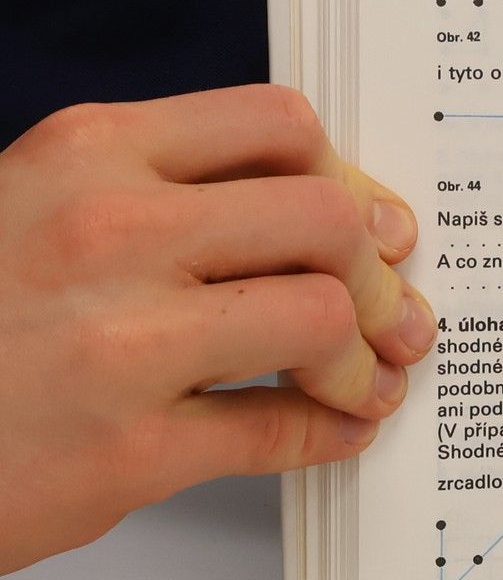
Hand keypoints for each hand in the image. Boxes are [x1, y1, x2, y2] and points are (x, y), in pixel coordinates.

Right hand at [0, 85, 433, 573]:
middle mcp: (109, 232)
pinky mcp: (126, 453)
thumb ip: (155, 193)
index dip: (348, 177)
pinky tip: (337, 429)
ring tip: (366, 377)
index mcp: (88, 153)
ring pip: (320, 316)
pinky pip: (277, 431)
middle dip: (375, 270)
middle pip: (324, 219)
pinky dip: (330, 431)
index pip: (278, 126)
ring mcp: (120, 344)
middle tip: (391, 308)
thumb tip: (317, 211)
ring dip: (363, 356)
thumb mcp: (31, 206)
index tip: (371, 218)